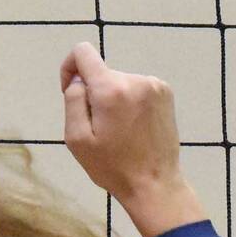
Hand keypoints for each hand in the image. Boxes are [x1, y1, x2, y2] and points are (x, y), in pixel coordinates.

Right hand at [60, 41, 206, 236]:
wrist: (155, 184)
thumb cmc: (111, 166)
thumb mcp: (77, 139)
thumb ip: (73, 101)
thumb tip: (80, 81)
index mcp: (112, 90)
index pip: (83, 52)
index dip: (70, 67)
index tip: (71, 91)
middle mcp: (136, 80)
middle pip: (101, 73)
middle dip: (94, 93)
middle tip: (98, 126)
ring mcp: (155, 85)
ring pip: (118, 81)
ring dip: (112, 99)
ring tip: (118, 129)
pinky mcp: (165, 93)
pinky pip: (134, 87)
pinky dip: (128, 101)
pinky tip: (132, 126)